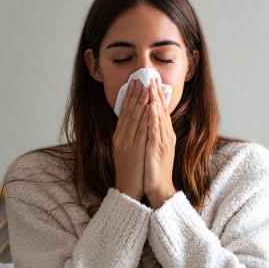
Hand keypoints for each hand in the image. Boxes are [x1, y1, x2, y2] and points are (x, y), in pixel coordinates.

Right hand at [110, 79, 150, 200]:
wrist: (128, 189)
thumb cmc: (130, 171)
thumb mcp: (126, 151)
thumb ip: (129, 136)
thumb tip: (134, 123)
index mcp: (119, 137)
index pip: (124, 113)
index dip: (129, 97)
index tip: (134, 83)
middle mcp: (121, 137)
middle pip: (128, 112)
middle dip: (134, 94)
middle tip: (139, 79)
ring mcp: (127, 143)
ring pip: (134, 118)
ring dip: (140, 101)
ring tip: (145, 87)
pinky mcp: (135, 149)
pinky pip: (141, 130)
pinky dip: (145, 117)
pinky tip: (149, 107)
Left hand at [144, 78, 176, 208]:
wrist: (159, 188)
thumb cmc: (155, 169)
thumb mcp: (155, 148)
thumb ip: (154, 134)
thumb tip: (149, 122)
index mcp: (165, 135)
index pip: (161, 111)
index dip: (157, 96)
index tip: (152, 81)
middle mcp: (166, 135)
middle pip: (161, 110)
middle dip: (156, 93)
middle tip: (151, 76)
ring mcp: (163, 141)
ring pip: (159, 117)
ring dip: (155, 100)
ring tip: (151, 86)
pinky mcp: (157, 148)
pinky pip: (155, 130)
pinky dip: (153, 117)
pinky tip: (150, 106)